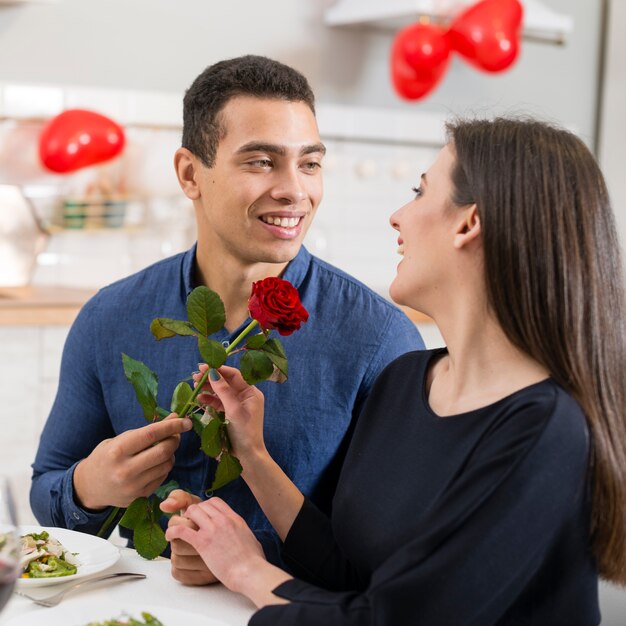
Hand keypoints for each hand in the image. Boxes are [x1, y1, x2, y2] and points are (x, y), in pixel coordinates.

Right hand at [73, 413, 191, 509]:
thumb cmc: (106, 457)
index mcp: (118, 450)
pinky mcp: (140, 495)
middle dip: (175, 439)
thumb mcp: (121, 439)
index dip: (172, 426)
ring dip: (171, 453)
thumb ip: (147, 430)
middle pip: (163, 451)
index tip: (186, 421)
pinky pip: (163, 477)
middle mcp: (125, 470)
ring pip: (167, 464)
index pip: (151, 434)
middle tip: (176, 434)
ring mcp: (133, 486)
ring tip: (163, 448)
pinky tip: (157, 462)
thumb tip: (174, 418)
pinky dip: (165, 466)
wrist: (89, 487)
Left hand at [165, 497, 265, 593]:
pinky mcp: (203, 543)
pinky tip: (170, 536)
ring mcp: (212, 529)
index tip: (200, 515)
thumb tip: (245, 537)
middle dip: (192, 513)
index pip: (215, 502)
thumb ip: (243, 534)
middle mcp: (222, 519)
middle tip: (187, 523)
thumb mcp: (251, 539)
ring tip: (178, 528)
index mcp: (234, 518)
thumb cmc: (253, 561)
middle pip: (201, 505)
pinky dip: (173, 531)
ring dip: (183, 519)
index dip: (205, 506)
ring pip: (191, 512)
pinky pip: (182, 530)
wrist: (250, 571)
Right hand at [193, 364, 265, 460]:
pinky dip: (209, 400)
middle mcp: (245, 396)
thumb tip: (212, 373)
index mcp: (251, 393)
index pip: (235, 375)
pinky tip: (199, 398)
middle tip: (195, 375)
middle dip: (211, 378)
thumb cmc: (244, 432)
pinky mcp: (229, 414)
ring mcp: (237, 405)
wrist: (247, 456)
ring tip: (194, 384)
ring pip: (220, 392)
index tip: (205, 366)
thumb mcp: (233, 409)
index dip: (220, 369)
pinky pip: (218, 403)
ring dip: (208, 388)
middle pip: (226, 382)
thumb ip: (223, 391)